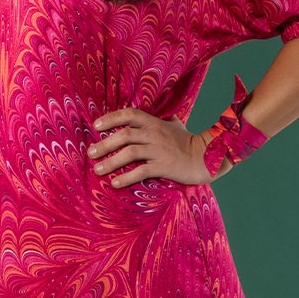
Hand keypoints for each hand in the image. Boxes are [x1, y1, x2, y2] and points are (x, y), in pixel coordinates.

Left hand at [88, 109, 210, 188]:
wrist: (208, 157)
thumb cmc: (189, 142)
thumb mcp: (175, 126)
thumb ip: (161, 119)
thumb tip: (152, 114)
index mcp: (155, 123)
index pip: (130, 114)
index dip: (111, 118)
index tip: (96, 125)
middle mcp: (155, 134)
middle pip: (125, 135)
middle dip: (105, 143)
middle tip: (90, 152)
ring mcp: (159, 150)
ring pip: (130, 153)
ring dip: (111, 161)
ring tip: (97, 169)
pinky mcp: (164, 166)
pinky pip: (141, 171)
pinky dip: (126, 177)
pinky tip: (115, 183)